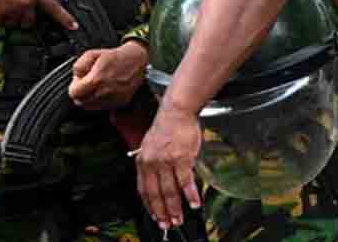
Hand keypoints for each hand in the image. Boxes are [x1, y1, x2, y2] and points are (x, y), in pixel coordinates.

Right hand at [0, 0, 76, 30]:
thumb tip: (32, 6)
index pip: (53, 7)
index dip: (64, 18)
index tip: (73, 26)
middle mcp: (24, 3)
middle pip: (29, 22)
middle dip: (23, 18)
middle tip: (14, 5)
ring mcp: (11, 10)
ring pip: (13, 23)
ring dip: (8, 17)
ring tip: (2, 1)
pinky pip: (0, 22)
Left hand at [68, 42, 148, 109]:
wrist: (136, 60)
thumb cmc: (114, 56)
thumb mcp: (92, 54)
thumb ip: (79, 66)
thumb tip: (76, 77)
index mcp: (96, 80)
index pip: (74, 93)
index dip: (73, 86)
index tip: (78, 80)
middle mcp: (104, 93)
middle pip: (81, 102)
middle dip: (80, 93)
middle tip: (85, 83)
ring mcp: (113, 100)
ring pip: (90, 107)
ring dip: (88, 98)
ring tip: (95, 86)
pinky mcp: (120, 103)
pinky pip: (102, 107)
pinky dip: (99, 101)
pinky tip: (103, 90)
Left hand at [135, 105, 202, 231]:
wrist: (176, 112)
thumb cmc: (166, 129)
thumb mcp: (150, 147)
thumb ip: (151, 165)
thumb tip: (157, 184)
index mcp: (142, 161)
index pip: (143, 189)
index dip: (150, 206)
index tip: (155, 217)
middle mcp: (152, 163)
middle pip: (156, 194)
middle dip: (162, 212)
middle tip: (168, 224)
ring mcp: (166, 161)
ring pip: (170, 191)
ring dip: (176, 208)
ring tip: (180, 219)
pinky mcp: (181, 158)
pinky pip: (185, 182)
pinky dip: (190, 195)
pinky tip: (195, 204)